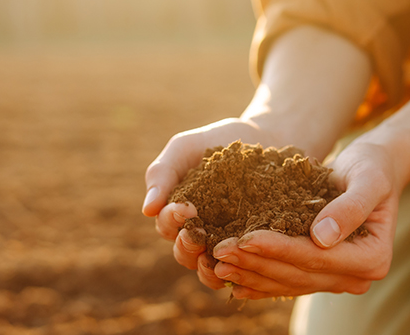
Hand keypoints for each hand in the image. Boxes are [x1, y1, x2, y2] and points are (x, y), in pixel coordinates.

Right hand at [143, 118, 283, 273]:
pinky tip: (242, 264)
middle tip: (198, 234)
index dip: (171, 220)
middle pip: (183, 252)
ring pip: (207, 268)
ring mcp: (223, 242)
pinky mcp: (248, 247)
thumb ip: (162, 174)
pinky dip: (236, 271)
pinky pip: (238, 269)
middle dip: (187, 246)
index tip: (185, 208)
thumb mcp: (185, 148)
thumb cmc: (217, 141)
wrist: (263, 139)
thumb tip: (146, 210)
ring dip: (207, 267)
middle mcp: (197, 232)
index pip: (166, 225)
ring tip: (218, 256)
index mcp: (176, 212)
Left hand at [204, 140, 399, 298]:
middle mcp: (357, 277)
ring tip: (217, 263)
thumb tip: (322, 238)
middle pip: (299, 274)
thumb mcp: (368, 179)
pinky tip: (231, 279)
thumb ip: (350, 208)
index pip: (316, 257)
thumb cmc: (372, 167)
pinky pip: (287, 281)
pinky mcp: (321, 274)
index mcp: (372, 259)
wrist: (374, 169)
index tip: (245, 237)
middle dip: (257, 264)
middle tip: (220, 252)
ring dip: (251, 274)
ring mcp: (338, 279)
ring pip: (289, 282)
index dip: (279, 249)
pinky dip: (259, 280)